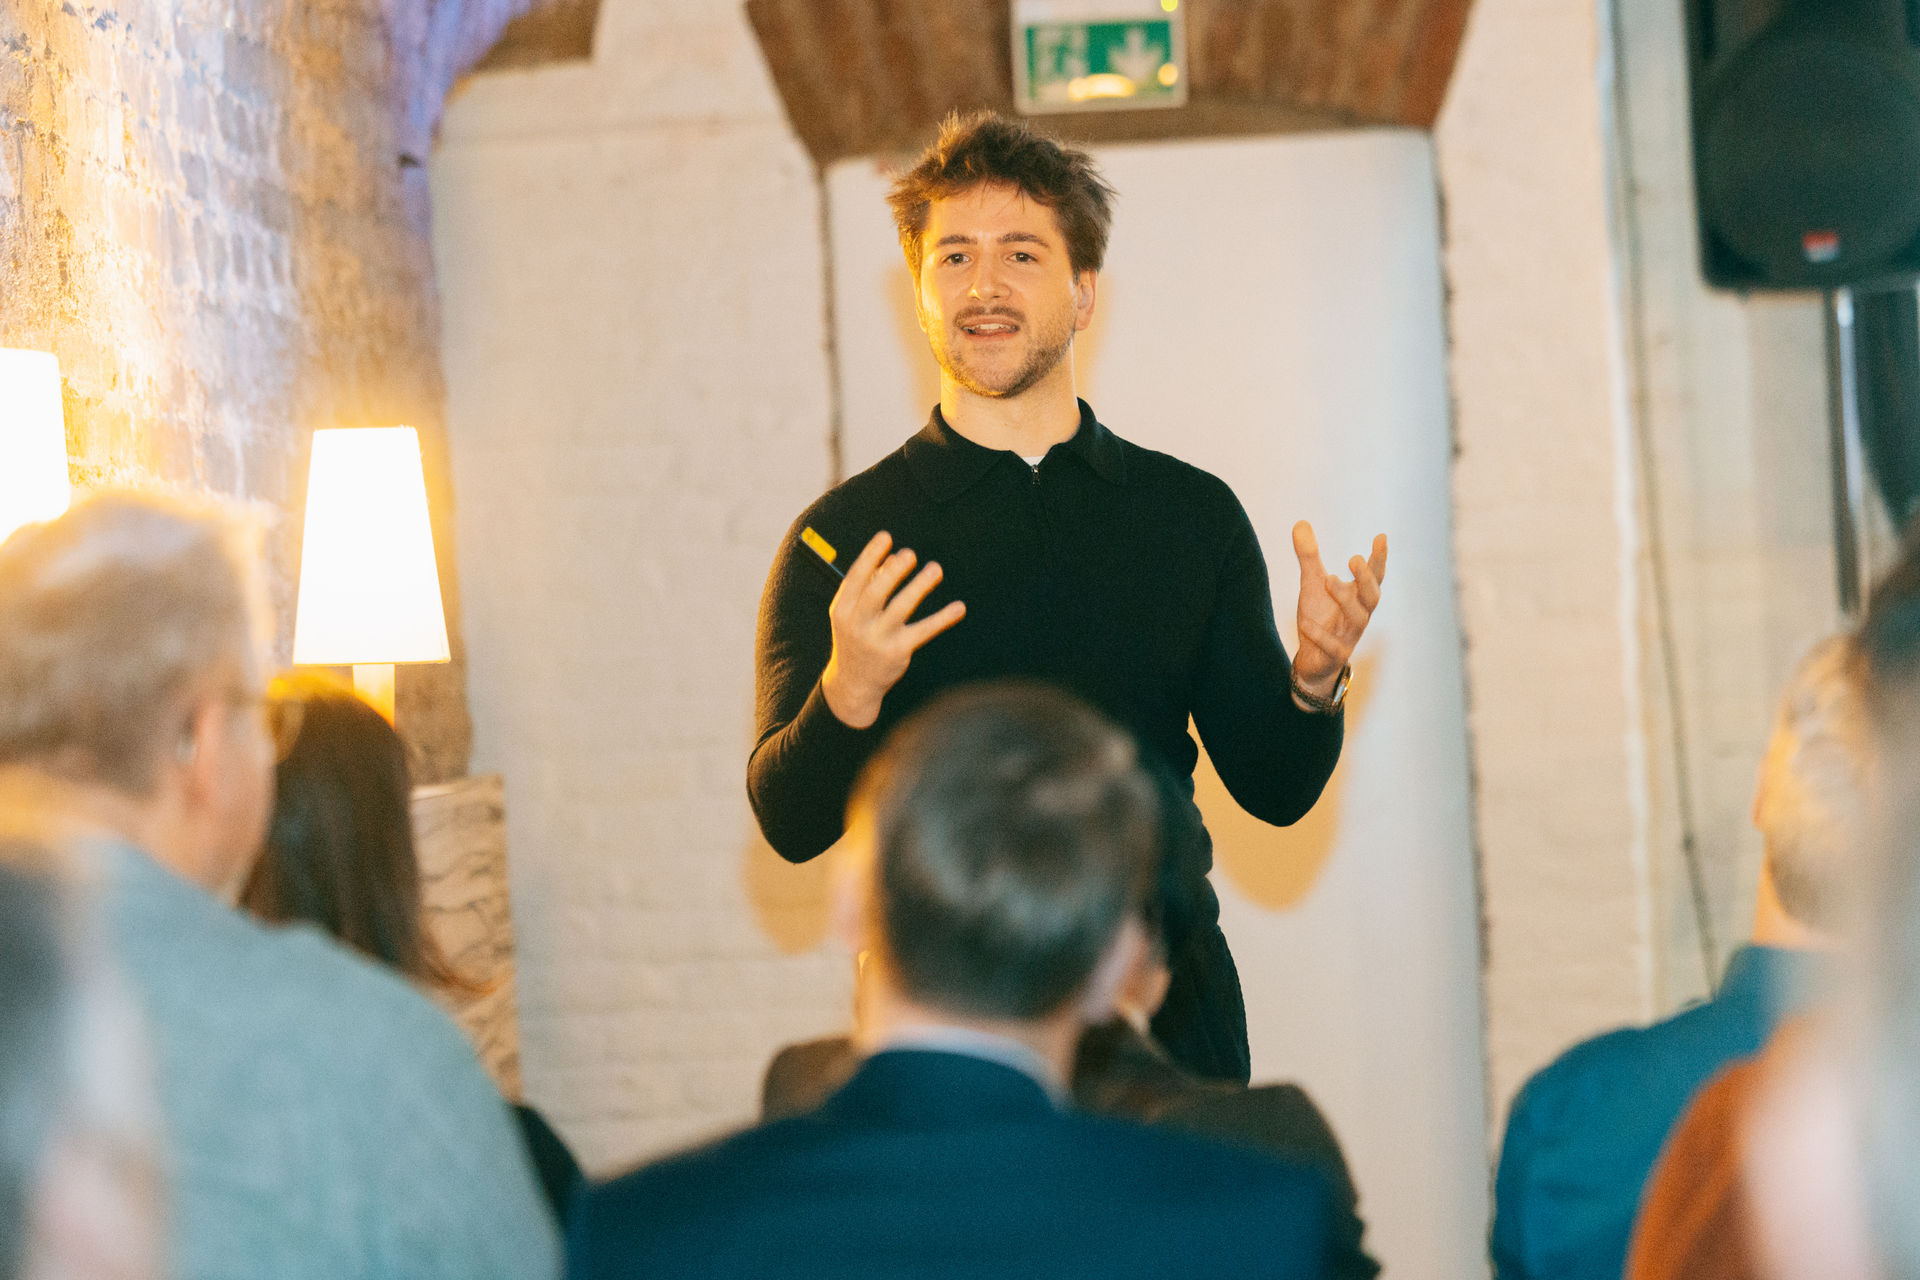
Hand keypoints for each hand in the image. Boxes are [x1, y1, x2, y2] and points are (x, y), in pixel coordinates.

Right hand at [820, 532, 966, 728]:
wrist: (853, 684)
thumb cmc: (855, 637)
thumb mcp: (851, 613)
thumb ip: (867, 586)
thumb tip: (892, 558)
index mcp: (842, 609)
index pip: (855, 578)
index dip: (870, 556)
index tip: (886, 536)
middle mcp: (858, 624)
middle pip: (876, 593)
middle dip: (894, 572)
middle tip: (910, 554)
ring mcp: (878, 639)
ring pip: (901, 608)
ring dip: (920, 587)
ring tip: (935, 569)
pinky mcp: (898, 652)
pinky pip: (923, 631)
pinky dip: (942, 618)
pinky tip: (959, 608)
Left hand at [1291, 522, 1386, 699]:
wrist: (1313, 661)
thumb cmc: (1320, 617)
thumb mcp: (1312, 584)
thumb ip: (1309, 556)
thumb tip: (1300, 523)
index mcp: (1358, 597)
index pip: (1374, 576)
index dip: (1379, 558)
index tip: (1381, 536)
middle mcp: (1359, 616)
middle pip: (1372, 597)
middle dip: (1366, 578)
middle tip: (1354, 558)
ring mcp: (1349, 637)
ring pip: (1357, 620)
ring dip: (1345, 599)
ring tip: (1329, 579)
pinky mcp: (1335, 656)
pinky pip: (1333, 646)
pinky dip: (1321, 635)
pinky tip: (1306, 622)